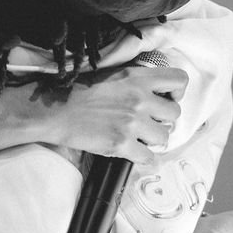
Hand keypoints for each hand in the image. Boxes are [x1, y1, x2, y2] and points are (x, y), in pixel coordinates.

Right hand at [41, 66, 188, 163]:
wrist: (54, 110)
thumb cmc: (77, 91)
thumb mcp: (110, 74)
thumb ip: (134, 79)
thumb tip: (152, 90)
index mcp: (137, 77)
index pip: (179, 80)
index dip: (177, 92)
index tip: (167, 98)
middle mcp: (139, 99)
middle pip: (175, 113)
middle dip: (164, 120)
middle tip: (149, 122)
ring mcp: (132, 123)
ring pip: (164, 137)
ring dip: (153, 139)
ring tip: (138, 137)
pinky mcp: (122, 144)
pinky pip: (149, 158)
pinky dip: (142, 158)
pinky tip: (132, 152)